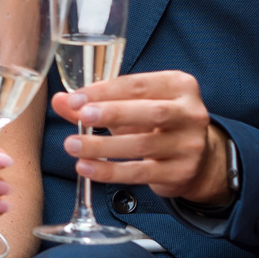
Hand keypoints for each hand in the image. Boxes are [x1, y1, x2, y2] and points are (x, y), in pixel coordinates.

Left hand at [56, 71, 231, 204]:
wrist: (198, 159)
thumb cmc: (158, 124)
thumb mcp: (131, 107)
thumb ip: (96, 103)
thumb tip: (60, 101)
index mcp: (179, 86)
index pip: (138, 85)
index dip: (105, 91)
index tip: (76, 98)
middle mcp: (191, 113)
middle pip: (150, 112)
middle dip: (113, 113)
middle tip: (81, 116)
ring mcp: (190, 145)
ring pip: (142, 145)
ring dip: (103, 146)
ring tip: (73, 145)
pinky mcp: (181, 172)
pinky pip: (140, 172)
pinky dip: (109, 171)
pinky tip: (87, 168)